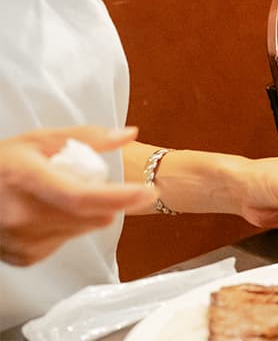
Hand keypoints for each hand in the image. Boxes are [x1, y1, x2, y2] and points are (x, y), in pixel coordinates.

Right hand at [0, 126, 155, 265]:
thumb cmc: (2, 164)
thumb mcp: (39, 141)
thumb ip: (87, 137)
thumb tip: (128, 134)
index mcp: (26, 180)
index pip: (81, 196)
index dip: (119, 197)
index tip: (148, 192)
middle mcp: (22, 215)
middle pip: (90, 216)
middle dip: (105, 200)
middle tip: (88, 181)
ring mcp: (21, 241)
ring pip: (83, 230)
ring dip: (87, 214)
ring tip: (61, 195)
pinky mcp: (24, 257)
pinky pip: (66, 242)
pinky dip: (68, 227)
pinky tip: (48, 213)